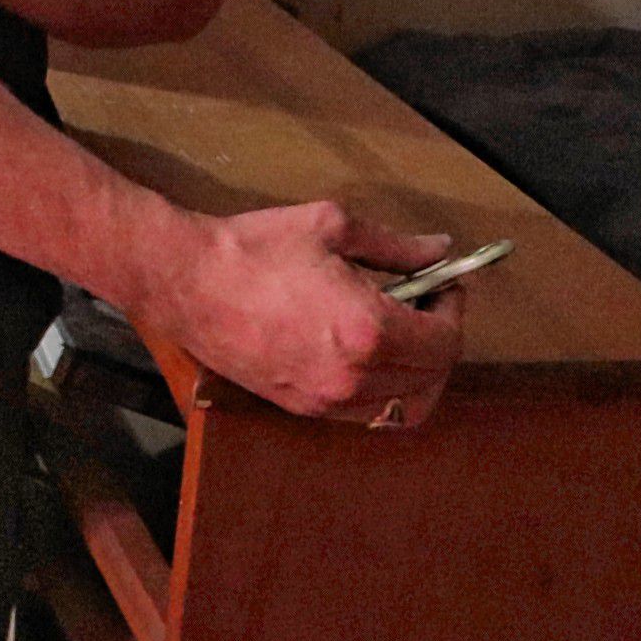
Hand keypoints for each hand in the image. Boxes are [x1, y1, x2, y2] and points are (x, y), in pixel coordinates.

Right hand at [143, 202, 468, 425]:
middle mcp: (354, 376)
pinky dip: (383, 390)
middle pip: (433, 376)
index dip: (454, 310)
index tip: (444, 286)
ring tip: (401, 334)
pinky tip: (366, 355)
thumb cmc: (253, 249)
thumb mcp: (332, 228)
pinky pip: (366, 413)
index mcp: (369, 329)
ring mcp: (327, 398)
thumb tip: (439, 252)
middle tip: (427, 305)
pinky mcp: (302, 407)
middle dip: (441, 339)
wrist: (186, 281)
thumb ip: (395, 246)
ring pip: (405, 405)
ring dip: (416, 372)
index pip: (445, 340)